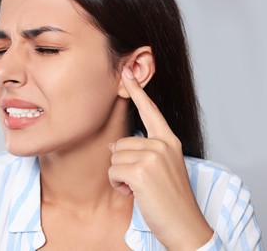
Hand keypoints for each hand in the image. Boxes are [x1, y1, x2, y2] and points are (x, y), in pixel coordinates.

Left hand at [108, 66, 212, 249]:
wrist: (185, 225)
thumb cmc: (171, 198)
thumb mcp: (162, 168)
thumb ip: (142, 151)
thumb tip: (113, 145)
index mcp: (169, 141)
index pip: (150, 111)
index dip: (138, 92)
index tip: (127, 73)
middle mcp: (162, 144)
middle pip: (121, 143)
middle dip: (123, 164)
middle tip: (140, 181)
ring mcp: (153, 156)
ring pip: (114, 157)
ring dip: (120, 175)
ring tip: (139, 188)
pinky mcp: (142, 171)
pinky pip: (113, 171)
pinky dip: (118, 184)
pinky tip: (133, 193)